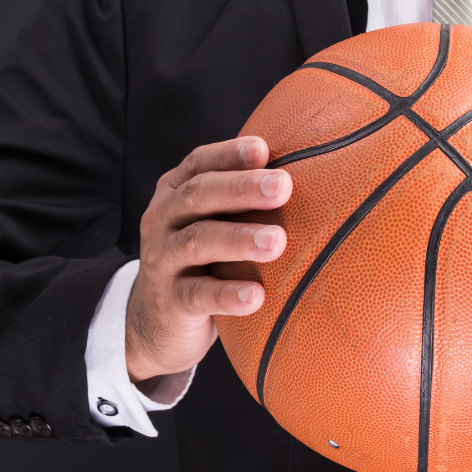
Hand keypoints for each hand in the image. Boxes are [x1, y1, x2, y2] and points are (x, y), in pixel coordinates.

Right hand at [126, 137, 291, 382]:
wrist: (156, 322)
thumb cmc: (203, 262)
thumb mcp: (213, 224)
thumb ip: (244, 201)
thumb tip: (315, 174)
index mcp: (175, 193)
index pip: (199, 164)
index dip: (229, 154)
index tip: (264, 149)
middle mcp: (163, 220)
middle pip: (199, 196)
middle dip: (241, 189)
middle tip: (283, 186)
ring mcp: (162, 260)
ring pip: (197, 243)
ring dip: (239, 240)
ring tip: (277, 242)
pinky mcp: (169, 301)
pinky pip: (198, 295)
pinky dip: (227, 295)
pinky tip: (257, 297)